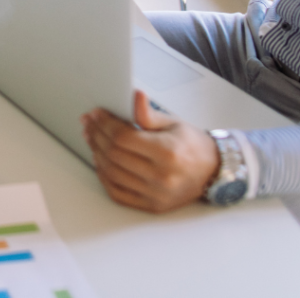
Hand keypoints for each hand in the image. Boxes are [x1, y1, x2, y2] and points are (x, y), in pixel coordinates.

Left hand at [82, 90, 218, 211]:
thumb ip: (148, 113)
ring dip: (96, 153)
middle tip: (88, 122)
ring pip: (112, 173)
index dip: (104, 123)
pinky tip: (100, 161)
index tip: (96, 113)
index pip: (123, 137)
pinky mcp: (152, 206)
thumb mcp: (172, 123)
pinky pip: (118, 193)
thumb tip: (135, 95)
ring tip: (91, 138)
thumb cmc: (191, 145)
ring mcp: (156, 195)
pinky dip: (104, 176)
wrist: (213, 171)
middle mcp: (162, 177)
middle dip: (96, 135)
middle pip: (114, 154)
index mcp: (167, 153)